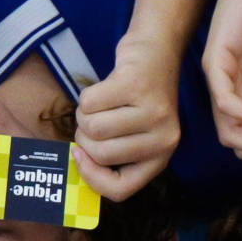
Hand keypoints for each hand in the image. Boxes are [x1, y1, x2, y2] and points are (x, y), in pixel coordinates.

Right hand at [74, 39, 181, 200]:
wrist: (156, 50)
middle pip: (100, 155)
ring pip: (93, 128)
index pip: (120, 190)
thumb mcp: (133, 134)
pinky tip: (103, 88)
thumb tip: (77, 164)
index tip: (79, 156)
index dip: (91, 177)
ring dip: (84, 114)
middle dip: (84, 136)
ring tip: (99, 103)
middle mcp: (164, 139)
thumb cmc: (136, 98)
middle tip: (94, 119)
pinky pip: (89, 103)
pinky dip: (86, 95)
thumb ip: (113, 156)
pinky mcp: (135, 85)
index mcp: (161, 157)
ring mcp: (152, 112)